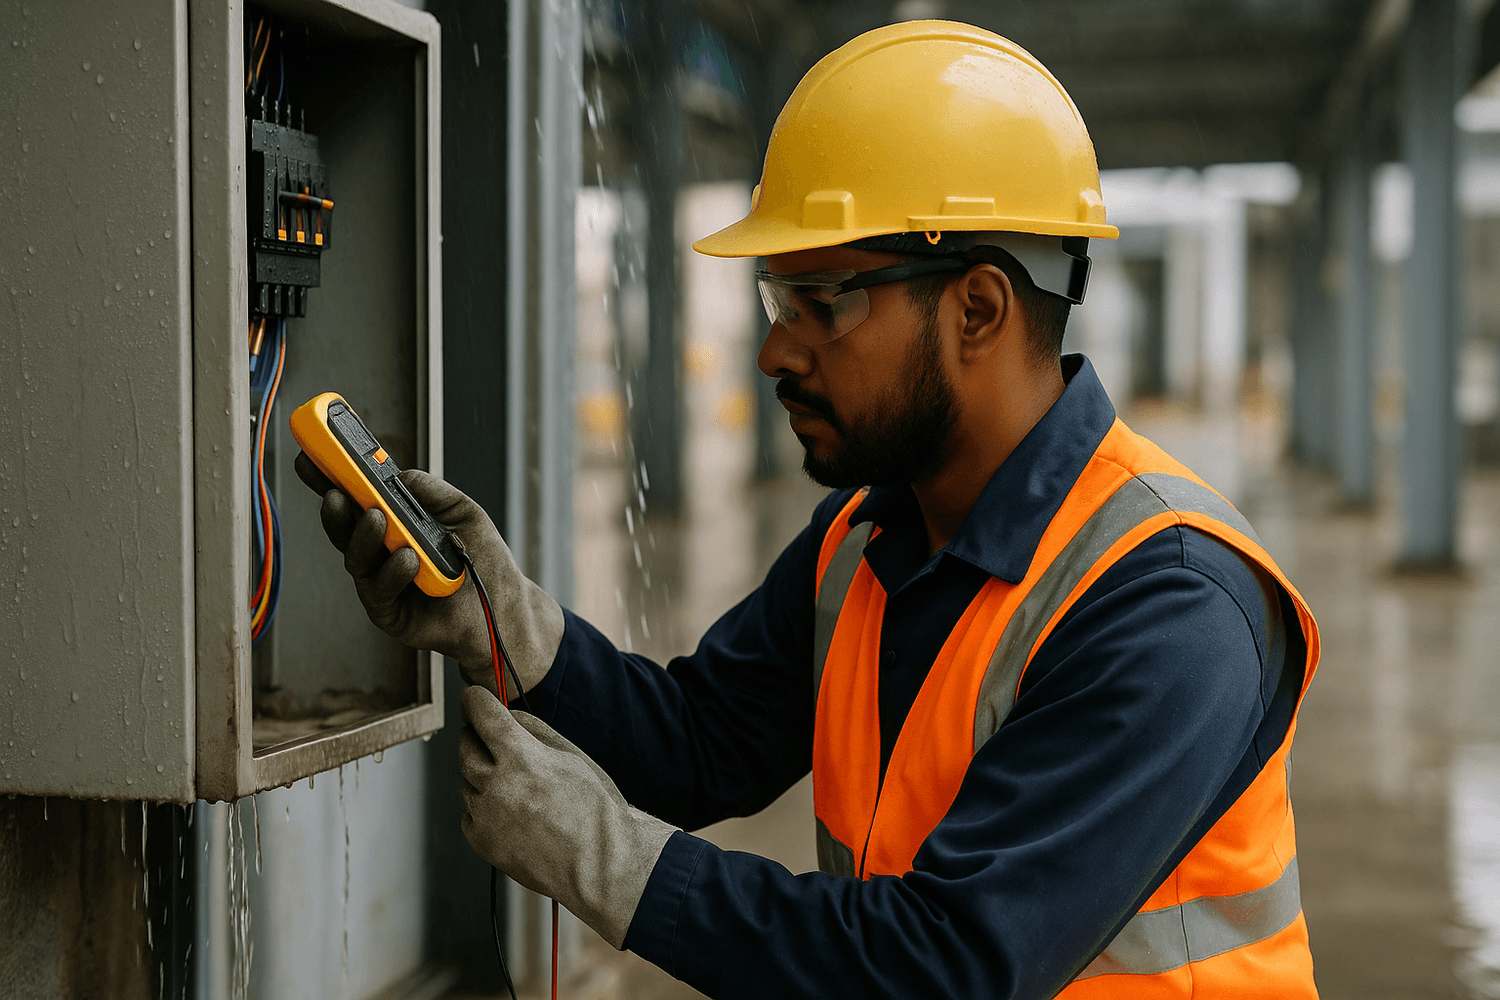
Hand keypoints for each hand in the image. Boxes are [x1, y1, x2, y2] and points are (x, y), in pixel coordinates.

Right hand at [294, 453, 563, 695]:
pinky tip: (408, 558)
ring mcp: (382, 582)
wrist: (506, 607)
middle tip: (336, 492)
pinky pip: (379, 590)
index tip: (313, 458)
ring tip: (378, 519)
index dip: (332, 479)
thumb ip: (431, 491)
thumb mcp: (463, 512)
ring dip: (364, 537)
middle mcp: (381, 552)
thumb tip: (399, 476)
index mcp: (394, 525)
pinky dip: (392, 571)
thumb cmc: (484, 561)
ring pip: (356, 559)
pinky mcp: (388, 612)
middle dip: (335, 508)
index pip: (356, 500)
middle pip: (345, 529)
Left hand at [458, 686, 675, 948]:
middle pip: (465, 745)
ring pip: (467, 780)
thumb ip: (533, 729)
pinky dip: (482, 805)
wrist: (599, 862)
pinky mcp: (481, 841)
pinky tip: (512, 811)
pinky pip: (469, 812)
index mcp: (520, 757)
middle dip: (476, 735)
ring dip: (482, 775)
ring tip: (519, 787)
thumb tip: (507, 714)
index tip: (474, 699)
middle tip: (494, 739)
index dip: (476, 701)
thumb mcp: (571, 755)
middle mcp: (495, 785)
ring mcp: (485, 816)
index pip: (481, 714)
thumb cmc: (594, 809)